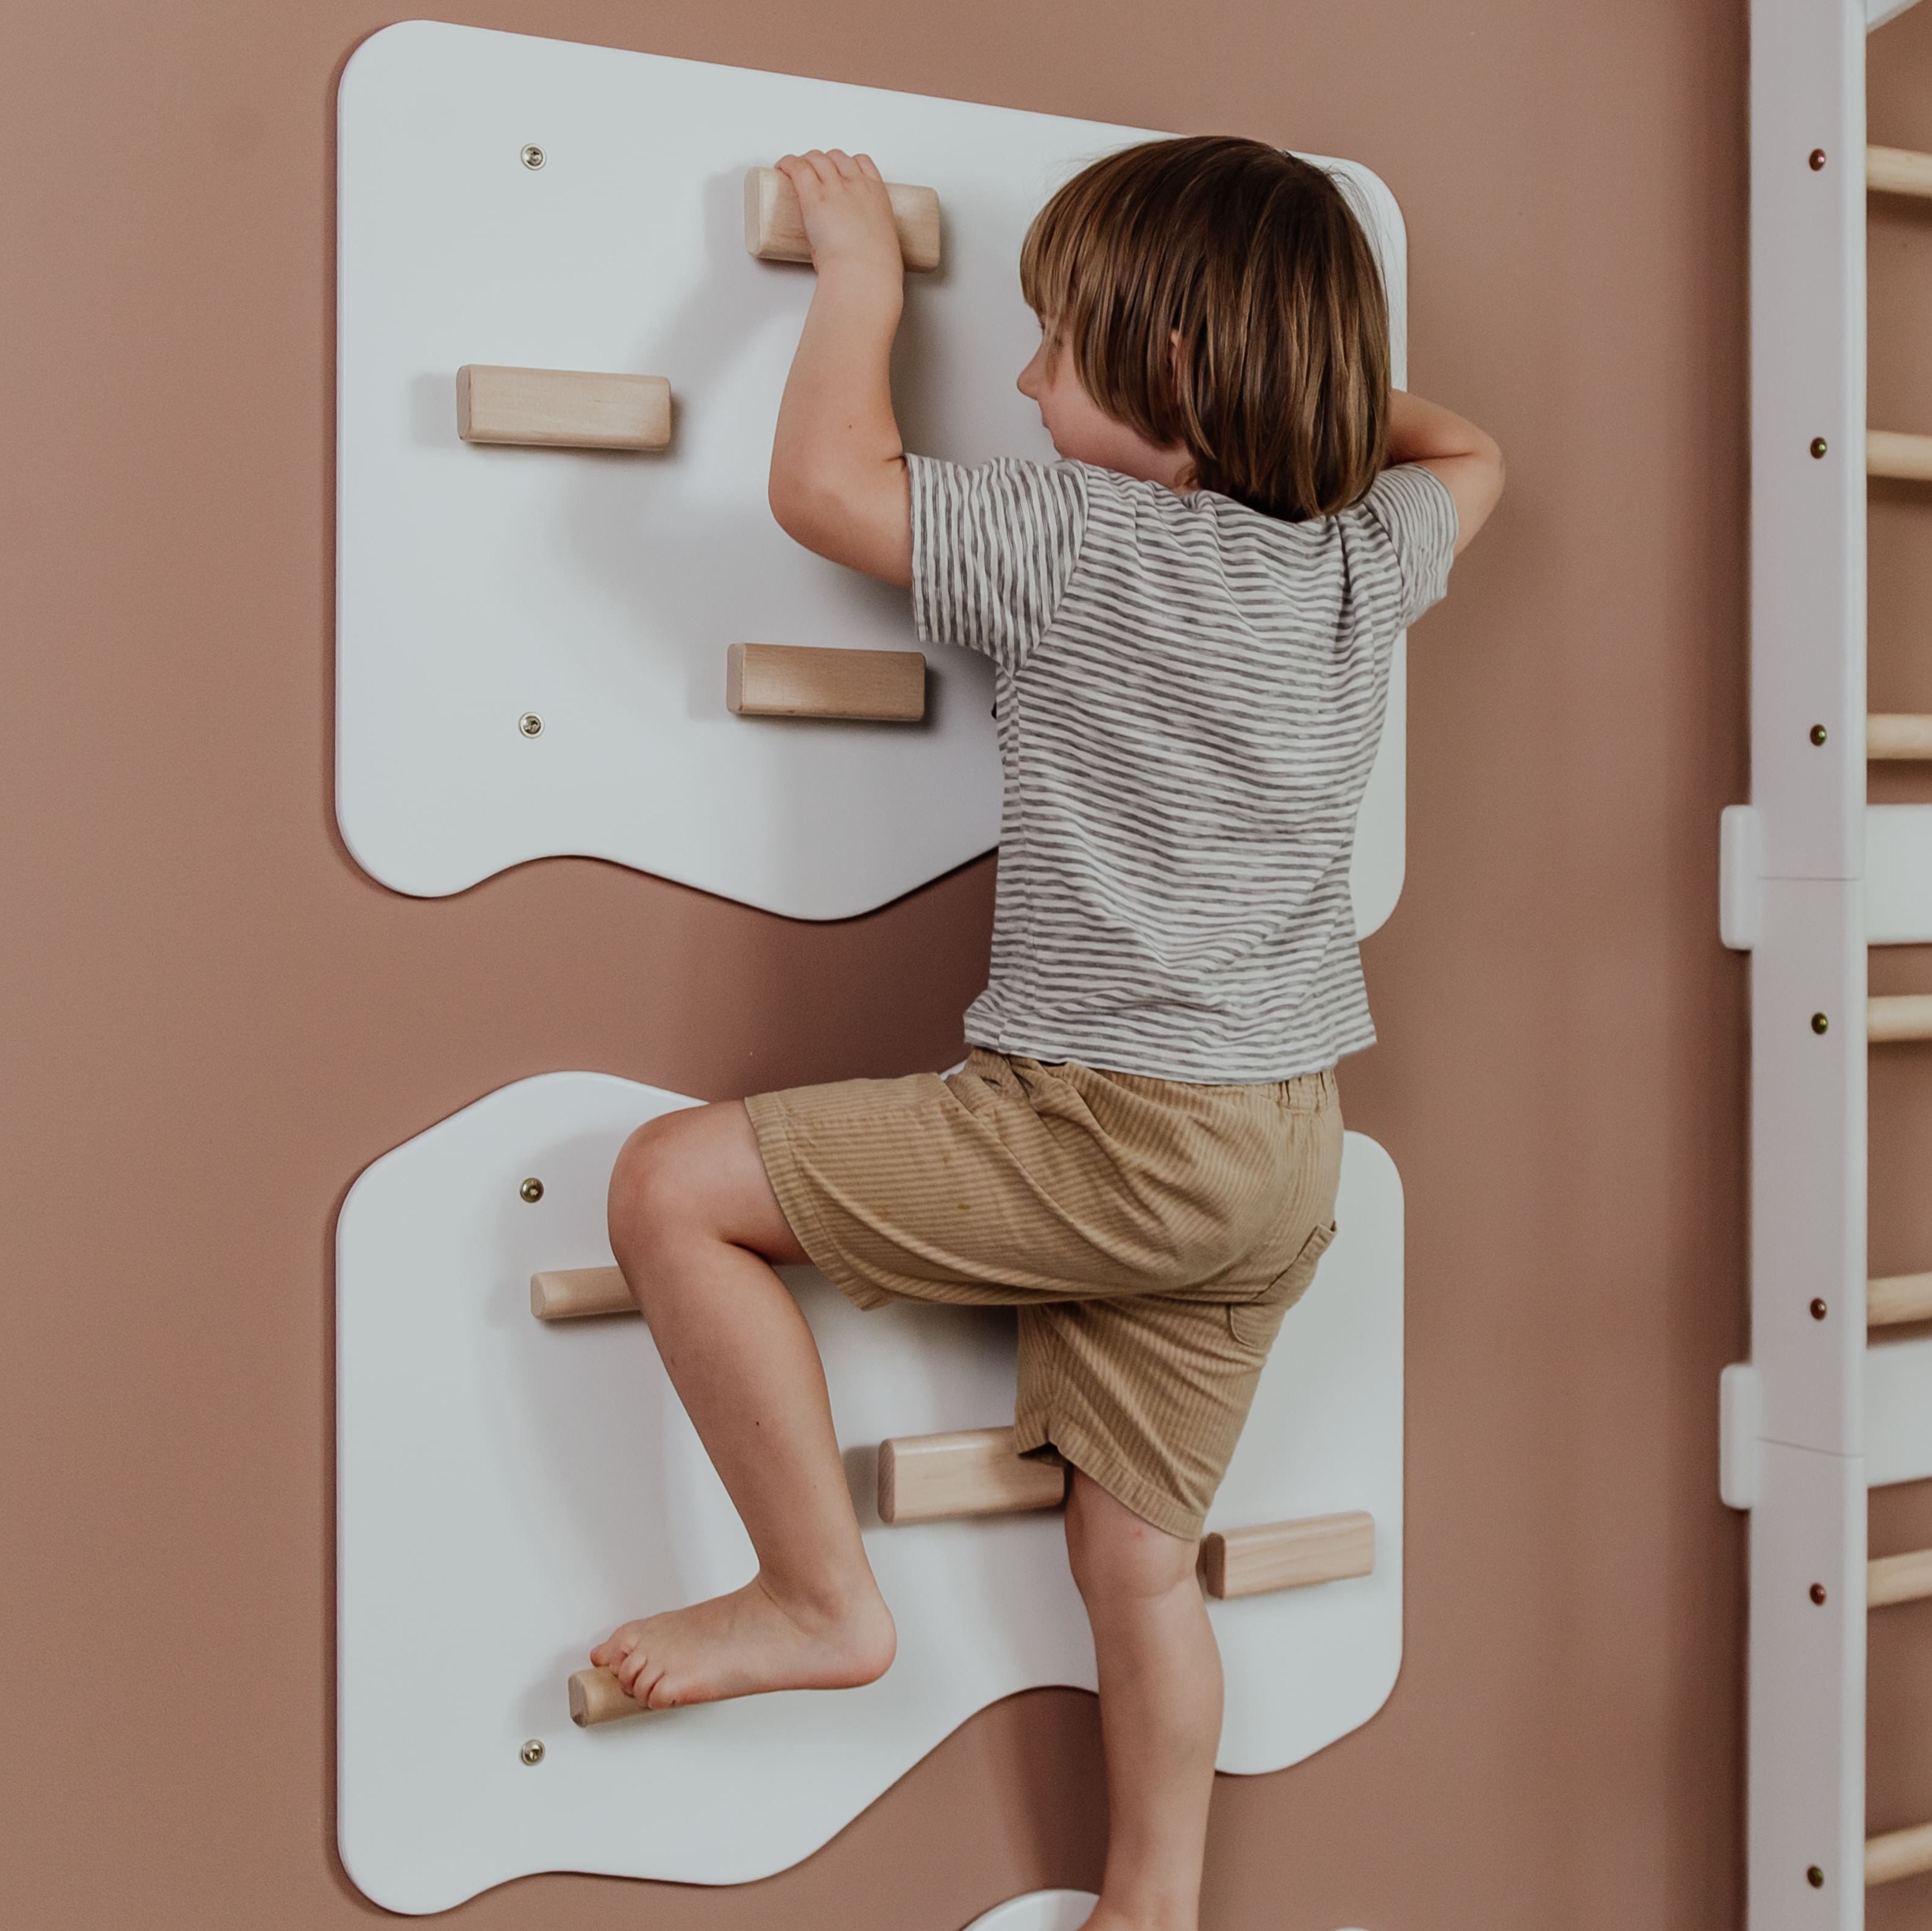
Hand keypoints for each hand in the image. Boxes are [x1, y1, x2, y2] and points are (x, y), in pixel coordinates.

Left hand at [774, 149, 903, 286]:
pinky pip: (798, 167)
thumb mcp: (874, 241)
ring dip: (806, 162)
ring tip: (795, 173)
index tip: (838, 171)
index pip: (862, 162)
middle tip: (812, 175)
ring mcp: (834, 188)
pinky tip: (781, 168)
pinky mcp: (814, 196)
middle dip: (823, 162)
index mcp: (876, 193)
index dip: (846, 163)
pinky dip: (788, 164)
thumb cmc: (871, 266)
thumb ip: (858, 236)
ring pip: (817, 159)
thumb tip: (840, 247)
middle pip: (836, 157)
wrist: (864, 272)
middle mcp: (856, 184)